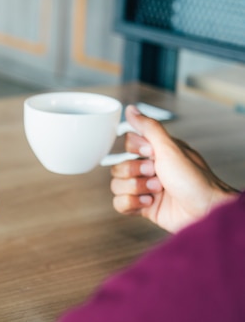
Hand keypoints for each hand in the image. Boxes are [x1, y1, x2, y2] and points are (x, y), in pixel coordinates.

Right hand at [110, 105, 238, 232]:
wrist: (204, 212)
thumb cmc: (193, 180)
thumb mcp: (169, 148)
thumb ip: (148, 127)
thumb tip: (131, 109)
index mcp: (158, 152)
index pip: (128, 144)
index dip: (135, 150)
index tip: (151, 153)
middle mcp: (151, 169)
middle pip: (118, 167)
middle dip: (135, 173)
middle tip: (155, 175)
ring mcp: (145, 188)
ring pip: (117, 186)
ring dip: (135, 189)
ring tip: (156, 191)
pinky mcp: (143, 207)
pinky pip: (120, 203)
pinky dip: (131, 203)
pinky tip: (148, 203)